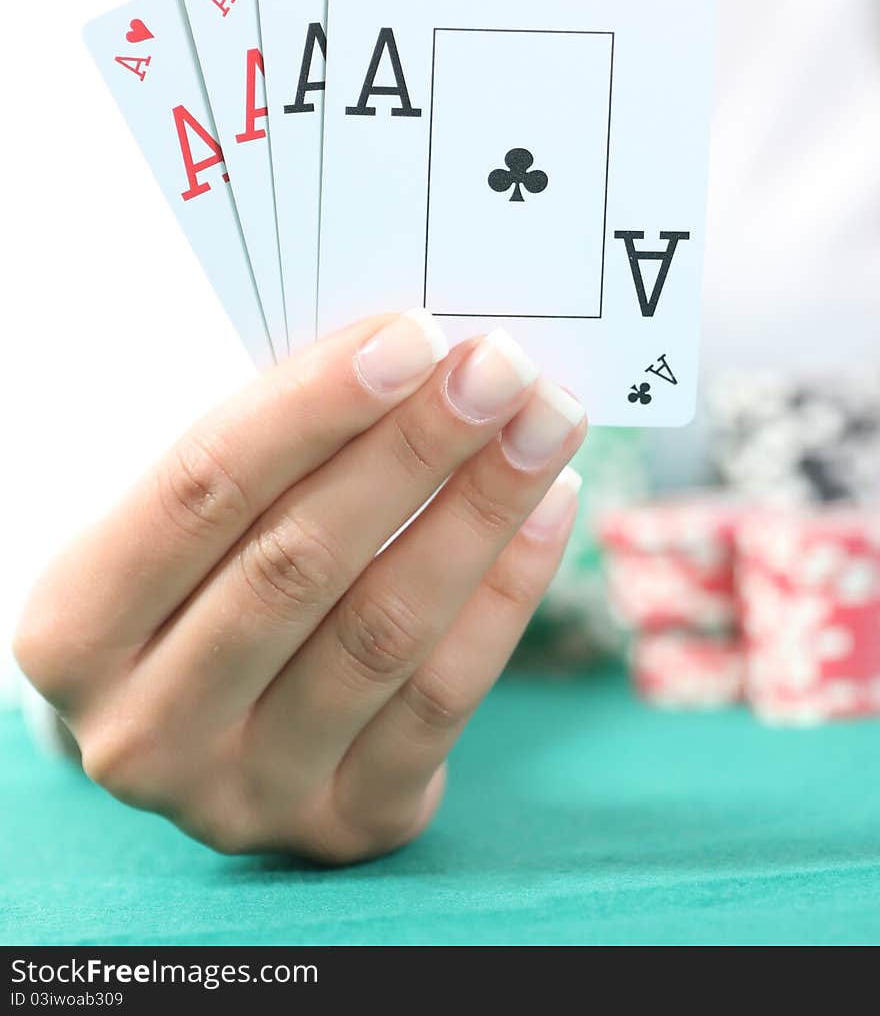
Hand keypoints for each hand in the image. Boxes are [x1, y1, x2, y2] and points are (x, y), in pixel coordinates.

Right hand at [14, 312, 585, 861]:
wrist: (204, 720)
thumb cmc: (201, 575)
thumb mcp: (188, 516)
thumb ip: (270, 449)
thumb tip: (414, 358)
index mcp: (74, 626)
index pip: (201, 490)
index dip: (314, 407)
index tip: (414, 337)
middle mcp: (143, 728)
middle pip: (299, 563)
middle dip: (416, 449)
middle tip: (503, 369)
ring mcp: (243, 793)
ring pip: (382, 633)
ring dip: (480, 511)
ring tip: (545, 424)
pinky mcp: (342, 826)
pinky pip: (443, 700)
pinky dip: (507, 593)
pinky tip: (549, 509)